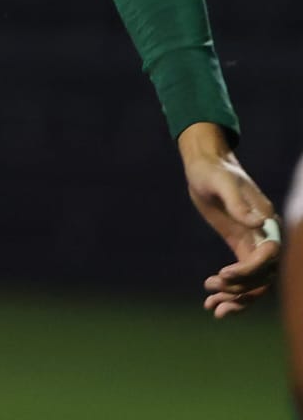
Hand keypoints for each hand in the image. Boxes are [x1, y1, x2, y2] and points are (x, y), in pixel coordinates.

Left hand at [177, 122, 280, 315]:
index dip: (249, 270)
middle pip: (264, 276)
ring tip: (211, 307)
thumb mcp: (222, 182)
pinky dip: (231, 291)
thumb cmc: (214, 170)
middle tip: (212, 293)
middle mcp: (265, 236)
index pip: (268, 256)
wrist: (205, 166)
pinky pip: (243, 276)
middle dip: (241, 290)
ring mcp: (254, 243)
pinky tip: (211, 301)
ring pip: (255, 283)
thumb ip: (238, 202)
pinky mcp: (240, 246)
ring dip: (236, 298)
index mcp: (267, 222)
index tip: (223, 275)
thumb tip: (258, 222)